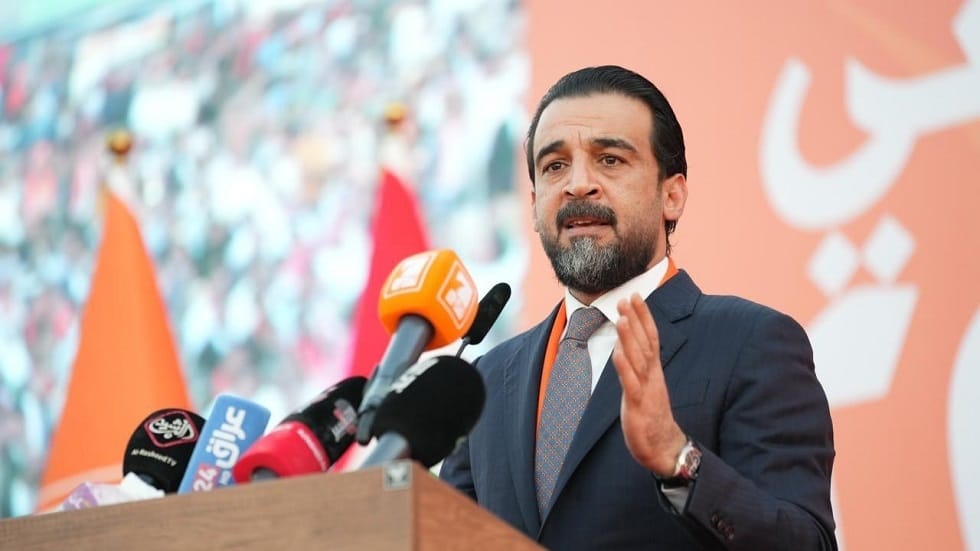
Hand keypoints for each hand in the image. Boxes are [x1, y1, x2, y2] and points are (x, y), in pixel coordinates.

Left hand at [611, 293, 686, 476]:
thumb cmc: (652, 415)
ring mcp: (646, 389)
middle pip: (645, 342)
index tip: (637, 295)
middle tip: (628, 296)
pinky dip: (624, 368)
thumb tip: (625, 345)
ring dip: (629, 338)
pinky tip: (617, 353)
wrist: (664, 447)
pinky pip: (631, 384)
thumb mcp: (646, 386)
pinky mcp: (638, 406)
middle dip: (635, 319)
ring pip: (638, 360)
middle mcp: (652, 376)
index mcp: (654, 371)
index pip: (651, 337)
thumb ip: (638, 365)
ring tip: (621, 317)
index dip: (643, 316)